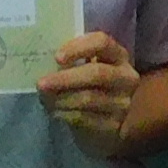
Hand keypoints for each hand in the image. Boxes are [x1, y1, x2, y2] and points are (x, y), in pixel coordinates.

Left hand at [38, 33, 142, 158]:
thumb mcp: (89, 65)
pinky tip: (55, 112)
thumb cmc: (92, 84)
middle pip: (96, 73)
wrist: (108, 118)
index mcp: (119, 55)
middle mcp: (126, 78)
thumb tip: (44, 60)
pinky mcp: (114, 125)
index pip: (102, 43)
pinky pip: (86, 118)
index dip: (79, 47)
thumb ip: (74, 59)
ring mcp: (122, 103)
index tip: (57, 57)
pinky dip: (66, 114)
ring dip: (62, 98)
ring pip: (89, 98)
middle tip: (41, 83)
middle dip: (65, 78)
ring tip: (45, 98)